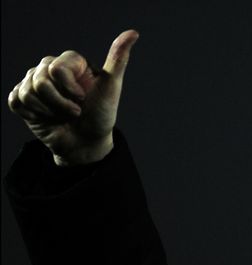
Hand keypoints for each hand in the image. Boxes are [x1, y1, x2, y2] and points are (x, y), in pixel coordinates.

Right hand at [8, 30, 138, 165]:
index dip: (70, 89)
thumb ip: (118, 60)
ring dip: (49, 111)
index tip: (83, 98)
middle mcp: (50, 68)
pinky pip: (17, 101)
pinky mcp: (22, 98)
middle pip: (41, 80)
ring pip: (28, 92)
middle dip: (60, 103)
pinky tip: (47, 118)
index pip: (57, 68)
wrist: (86, 143)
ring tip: (63, 116)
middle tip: (75, 111)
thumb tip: (133, 33)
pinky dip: (34, 115)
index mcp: (70, 62)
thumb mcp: (112, 87)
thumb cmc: (101, 115)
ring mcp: (34, 82)